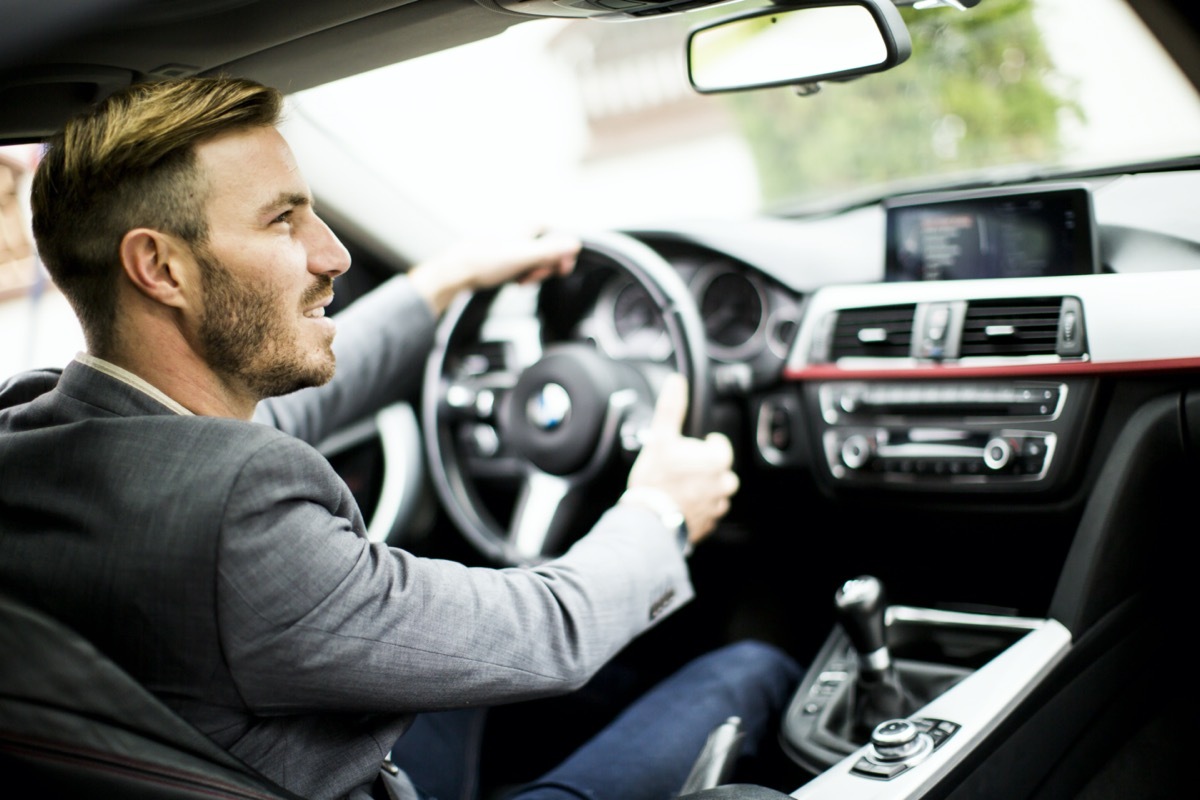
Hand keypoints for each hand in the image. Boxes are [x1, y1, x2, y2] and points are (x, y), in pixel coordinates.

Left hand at [409, 230, 579, 313]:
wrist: (457, 271)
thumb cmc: (485, 261)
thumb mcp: (524, 256)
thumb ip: (551, 251)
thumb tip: (576, 244)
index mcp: (529, 225)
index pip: (560, 238)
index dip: (563, 256)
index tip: (561, 270)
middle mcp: (523, 230)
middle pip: (549, 250)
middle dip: (544, 268)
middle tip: (531, 277)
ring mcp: (514, 242)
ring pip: (536, 260)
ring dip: (532, 273)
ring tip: (519, 280)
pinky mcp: (505, 254)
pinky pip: (523, 265)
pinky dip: (522, 274)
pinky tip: (513, 281)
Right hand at [624, 373, 738, 547]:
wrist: (647, 521)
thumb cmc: (656, 479)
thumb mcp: (660, 437)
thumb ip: (671, 408)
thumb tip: (676, 382)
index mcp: (717, 461)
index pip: (720, 446)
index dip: (704, 445)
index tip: (689, 449)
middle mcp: (723, 485)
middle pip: (719, 469)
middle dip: (704, 467)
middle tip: (681, 469)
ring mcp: (716, 506)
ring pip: (716, 491)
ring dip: (703, 488)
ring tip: (680, 487)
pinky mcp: (709, 524)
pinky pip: (709, 511)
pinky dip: (699, 507)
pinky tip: (680, 504)